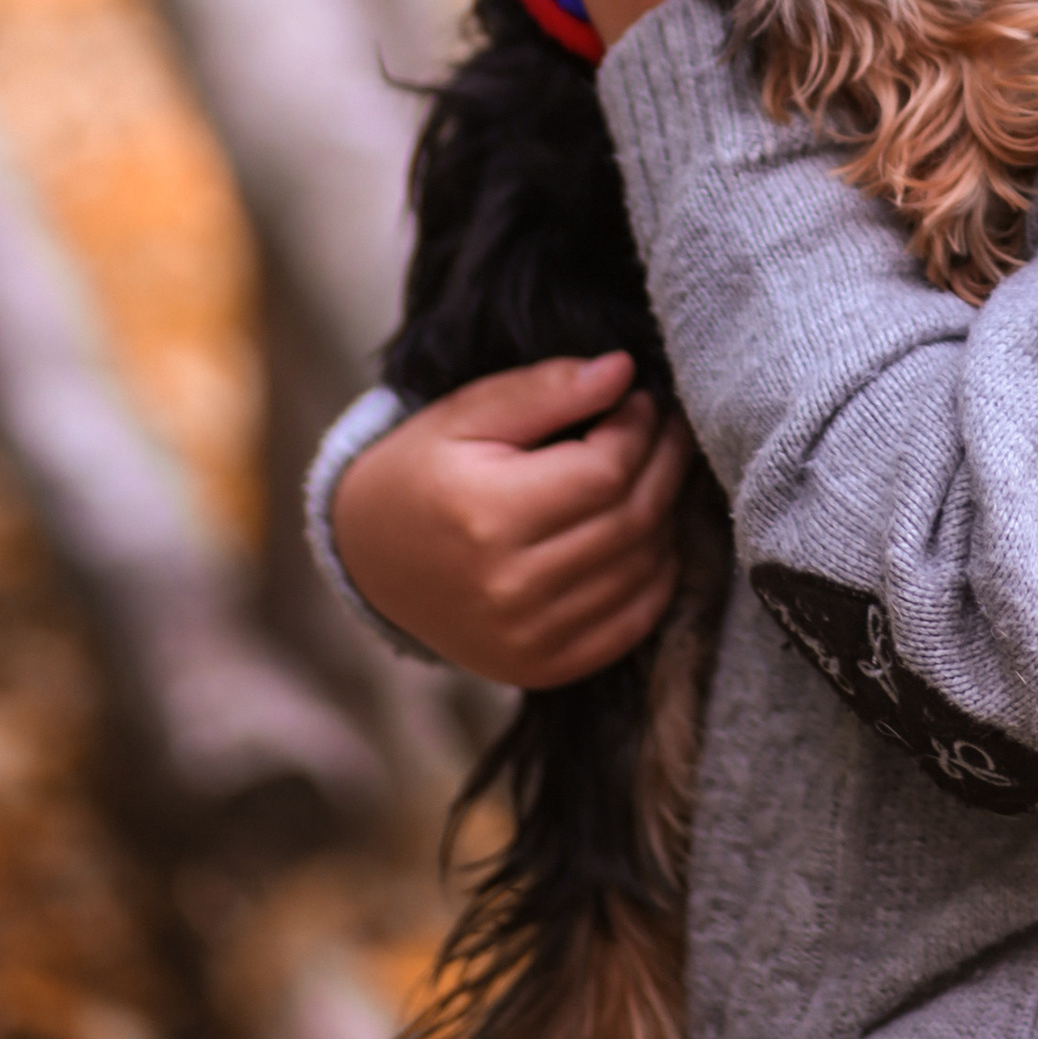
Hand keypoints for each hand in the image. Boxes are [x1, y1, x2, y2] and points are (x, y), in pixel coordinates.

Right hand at [330, 353, 693, 686]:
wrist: (369, 559)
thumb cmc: (422, 471)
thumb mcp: (466, 413)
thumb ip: (545, 389)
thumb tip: (622, 369)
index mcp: (487, 517)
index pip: (605, 472)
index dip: (639, 429)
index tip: (641, 399)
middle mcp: (510, 589)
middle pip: (631, 521)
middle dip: (666, 465)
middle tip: (668, 428)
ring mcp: (527, 638)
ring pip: (641, 570)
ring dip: (667, 516)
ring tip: (658, 473)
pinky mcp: (540, 668)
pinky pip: (632, 623)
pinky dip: (656, 575)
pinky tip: (649, 534)